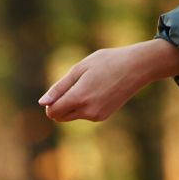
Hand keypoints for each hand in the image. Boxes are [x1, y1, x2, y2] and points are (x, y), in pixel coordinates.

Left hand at [39, 39, 178, 122]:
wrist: (136, 68)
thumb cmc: (106, 62)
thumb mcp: (79, 69)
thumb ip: (59, 87)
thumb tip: (42, 103)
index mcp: (79, 97)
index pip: (53, 111)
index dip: (50, 103)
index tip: (57, 91)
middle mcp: (87, 111)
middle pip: (60, 117)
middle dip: (59, 105)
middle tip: (71, 86)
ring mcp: (96, 116)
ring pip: (72, 116)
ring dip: (72, 105)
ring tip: (88, 85)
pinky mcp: (103, 117)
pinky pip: (84, 115)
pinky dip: (84, 106)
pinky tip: (97, 90)